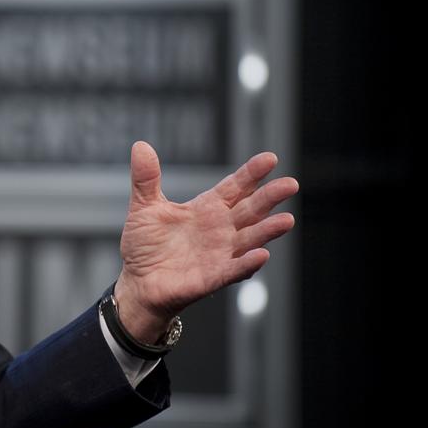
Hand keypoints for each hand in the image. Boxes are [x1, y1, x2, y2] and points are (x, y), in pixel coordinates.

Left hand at [115, 141, 298, 342]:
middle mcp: (221, 229)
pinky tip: (261, 256)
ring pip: (250, 239)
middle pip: (251, 209)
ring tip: (287, 220)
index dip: (252, 173)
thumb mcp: (144, 208)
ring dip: (268, 231)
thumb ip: (146, 179)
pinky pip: (234, 270)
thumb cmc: (145, 245)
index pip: (235, 187)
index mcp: (207, 208)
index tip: (270, 158)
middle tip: (290, 184)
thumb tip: (141, 145)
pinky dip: (247, 264)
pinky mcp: (213, 277)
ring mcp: (220, 254)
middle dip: (270, 197)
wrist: (137, 282)